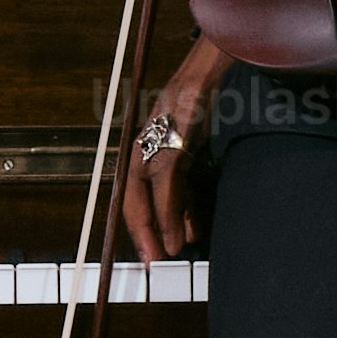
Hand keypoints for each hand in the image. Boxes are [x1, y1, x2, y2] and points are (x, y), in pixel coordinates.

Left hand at [116, 36, 225, 261]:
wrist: (203, 75)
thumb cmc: (194, 109)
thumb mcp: (186, 152)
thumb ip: (181, 185)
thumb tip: (185, 219)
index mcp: (141, 155)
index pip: (133, 199)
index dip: (139, 228)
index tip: (148, 253)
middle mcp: (141, 152)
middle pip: (133, 203)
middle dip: (143, 236)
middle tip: (153, 262)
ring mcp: (153, 147)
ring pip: (149, 197)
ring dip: (158, 229)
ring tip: (167, 254)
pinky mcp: (170, 143)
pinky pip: (168, 184)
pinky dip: (172, 211)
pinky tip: (181, 233)